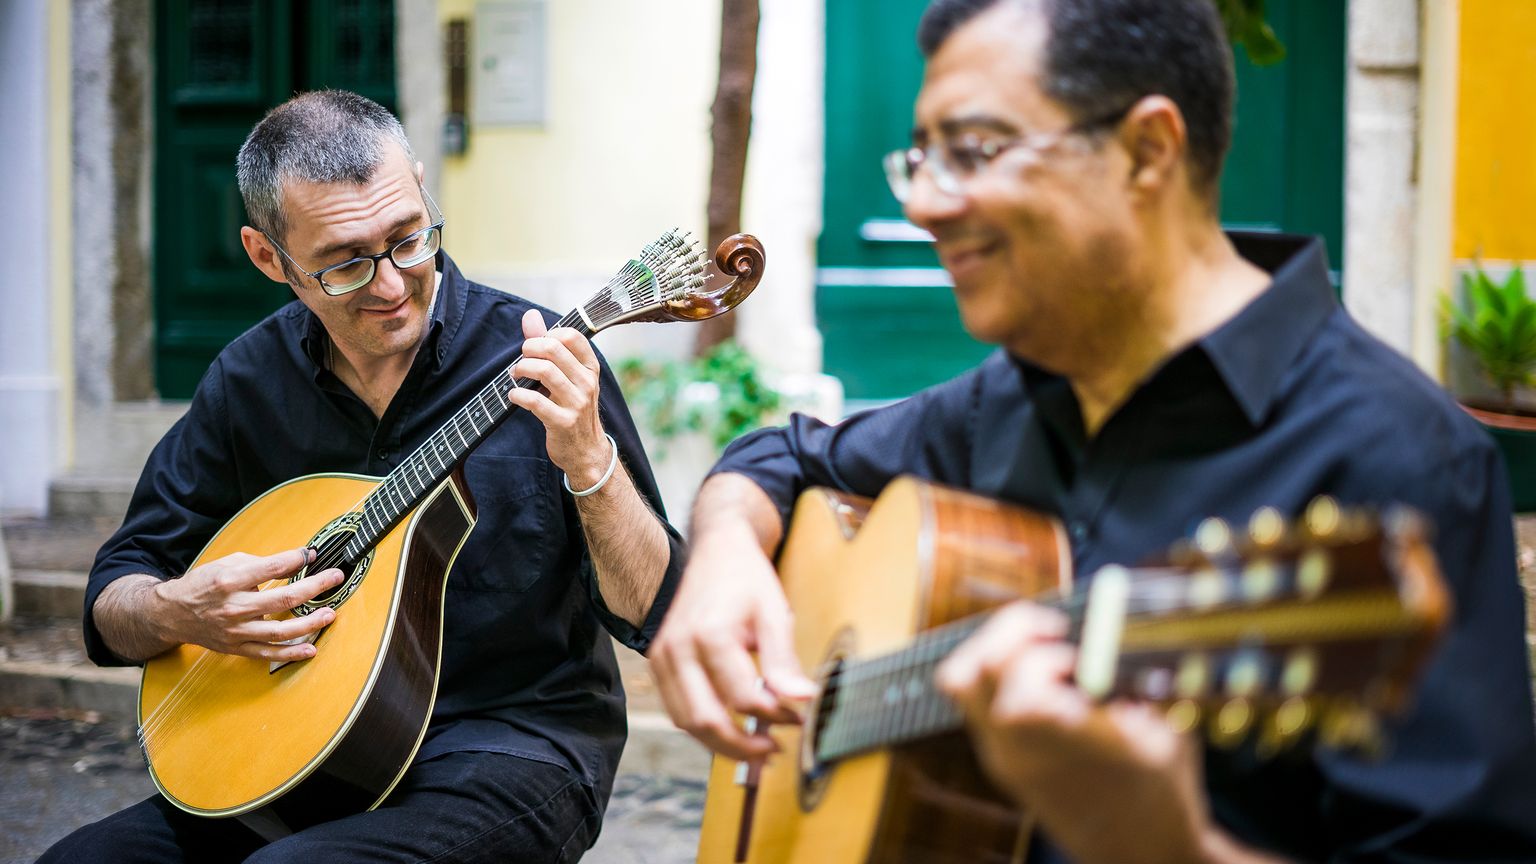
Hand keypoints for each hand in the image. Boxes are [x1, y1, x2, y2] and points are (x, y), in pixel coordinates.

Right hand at [152, 547, 343, 662]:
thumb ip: (263, 562)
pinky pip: (268, 654)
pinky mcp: (236, 647)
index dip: (297, 559)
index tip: (313, 555)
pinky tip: (310, 648)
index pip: (272, 568)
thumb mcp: (227, 564)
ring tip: (330, 614)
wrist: (172, 614)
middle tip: (335, 578)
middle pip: (283, 598)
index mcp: (229, 581)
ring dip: (310, 623)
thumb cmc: (204, 585)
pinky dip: (291, 653)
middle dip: (315, 586)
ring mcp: (236, 631)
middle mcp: (233, 607)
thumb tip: (299, 559)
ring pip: (279, 631)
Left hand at [506, 309, 608, 486]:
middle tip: (521, 360)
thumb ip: (547, 345)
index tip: (535, 347)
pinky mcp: (563, 422)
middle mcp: (587, 382)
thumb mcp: (568, 377)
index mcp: (589, 367)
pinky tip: (514, 395)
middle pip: (554, 349)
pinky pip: (535, 402)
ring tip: (515, 376)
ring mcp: (576, 403)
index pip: (571, 335)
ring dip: (521, 370)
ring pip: (544, 371)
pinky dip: (517, 395)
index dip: (547, 335)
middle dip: (529, 349)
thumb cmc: (572, 408)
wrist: (586, 451)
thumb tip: (530, 316)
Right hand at [648, 529, 817, 760]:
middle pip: (705, 719)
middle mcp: (678, 647)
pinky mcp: (658, 660)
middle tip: (773, 750)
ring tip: (755, 747)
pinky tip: (731, 728)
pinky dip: (702, 726)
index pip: (743, 697)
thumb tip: (802, 700)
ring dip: (720, 744)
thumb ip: (784, 661)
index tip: (797, 718)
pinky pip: (677, 708)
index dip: (774, 716)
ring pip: (686, 721)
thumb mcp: (774, 613)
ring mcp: (663, 655)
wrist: (717, 549)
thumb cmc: (745, 578)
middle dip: (742, 746)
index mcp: (709, 633)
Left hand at [936, 602, 1216, 863]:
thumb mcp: (1167, 728)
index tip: (1071, 637)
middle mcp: (1018, 752)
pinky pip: (976, 703)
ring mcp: (1002, 760)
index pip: (1015, 678)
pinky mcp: (1000, 763)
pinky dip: (999, 676)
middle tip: (1050, 630)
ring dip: (996, 651)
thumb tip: (1110, 621)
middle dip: (1008, 633)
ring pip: (961, 685)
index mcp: (1063, 743)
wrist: (1141, 858)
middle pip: (969, 672)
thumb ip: (1134, 674)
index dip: (1039, 645)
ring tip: (1043, 649)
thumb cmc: (1163, 794)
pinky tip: (1045, 678)